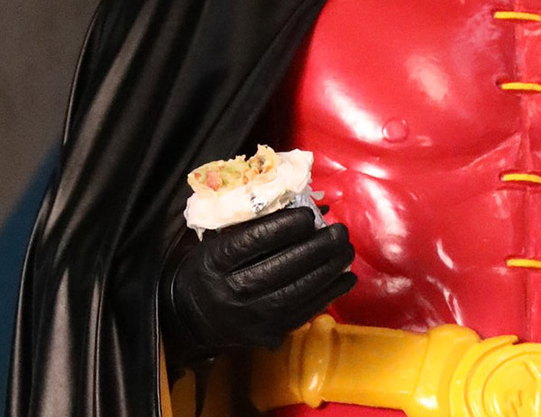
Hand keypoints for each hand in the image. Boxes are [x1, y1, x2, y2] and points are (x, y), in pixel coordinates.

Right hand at [163, 207, 355, 353]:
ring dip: (328, 270)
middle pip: (280, 268)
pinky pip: (304, 312)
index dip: (284, 227)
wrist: (194, 317)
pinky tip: (345, 278)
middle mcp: (230, 292)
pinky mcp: (266, 334)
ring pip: (296, 292)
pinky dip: (328, 293)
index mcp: (214, 261)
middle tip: (340, 231)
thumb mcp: (219, 240)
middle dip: (317, 248)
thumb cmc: (212, 268)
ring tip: (347, 251)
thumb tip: (309, 206)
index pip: (252, 242)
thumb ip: (256, 222)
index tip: (308, 215)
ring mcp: (249, 317)